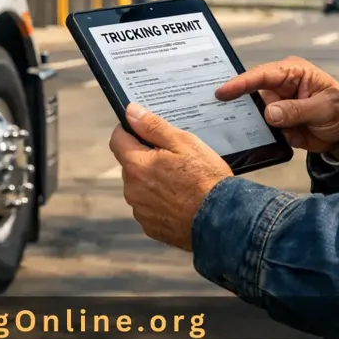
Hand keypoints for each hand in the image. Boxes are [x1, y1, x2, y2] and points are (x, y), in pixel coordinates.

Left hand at [108, 102, 232, 251]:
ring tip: (180, 181)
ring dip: (152, 180)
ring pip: (139, 186)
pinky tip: (180, 199)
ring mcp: (140, 210)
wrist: (221, 219)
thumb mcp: (183, 143)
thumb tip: (130, 112)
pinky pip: (148, 207)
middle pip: (130, 164)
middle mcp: (132, 189)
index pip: (117, 140)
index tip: (142, 130)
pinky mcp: (150, 226)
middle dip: (145, 158)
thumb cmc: (205, 178)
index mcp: (137, 165)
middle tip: (173, 157)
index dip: (128, 131)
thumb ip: (153, 126)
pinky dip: (159, 201)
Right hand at [215, 56, 338, 155]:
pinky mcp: (275, 123)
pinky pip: (258, 127)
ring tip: (216, 123)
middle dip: (232, 98)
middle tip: (208, 105)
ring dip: (239, 118)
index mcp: (292, 73)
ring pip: (250, 110)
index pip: (262, 75)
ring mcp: (276, 105)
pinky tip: (235, 137)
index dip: (241, 83)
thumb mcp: (325, 108)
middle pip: (249, 91)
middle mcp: (279, 87)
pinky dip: (250, 133)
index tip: (222, 92)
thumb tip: (269, 113)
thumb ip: (297, 110)